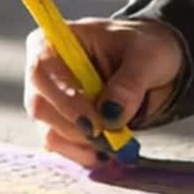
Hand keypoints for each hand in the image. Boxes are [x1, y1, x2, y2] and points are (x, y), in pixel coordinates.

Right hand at [24, 17, 185, 167]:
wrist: (152, 63)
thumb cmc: (143, 48)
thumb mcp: (146, 57)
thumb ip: (129, 84)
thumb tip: (110, 115)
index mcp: (58, 40)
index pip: (42, 68)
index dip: (63, 98)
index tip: (94, 123)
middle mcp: (45, 71)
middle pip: (41, 105)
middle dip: (77, 128)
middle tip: (113, 140)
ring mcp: (49, 100)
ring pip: (49, 131)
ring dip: (82, 144)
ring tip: (116, 145)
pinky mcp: (59, 124)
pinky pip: (61, 147)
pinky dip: (83, 154)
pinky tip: (107, 153)